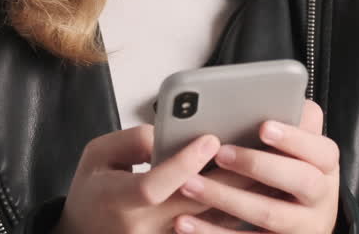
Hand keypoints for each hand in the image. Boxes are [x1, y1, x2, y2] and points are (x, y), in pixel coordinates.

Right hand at [52, 123, 260, 233]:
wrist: (86, 233)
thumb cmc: (93, 190)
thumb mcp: (97, 155)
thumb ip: (132, 141)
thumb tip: (169, 133)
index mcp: (117, 200)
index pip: (154, 186)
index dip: (183, 164)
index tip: (210, 139)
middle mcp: (143, 228)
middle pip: (194, 203)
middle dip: (229, 175)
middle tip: (260, 147)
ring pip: (211, 222)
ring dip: (242, 196)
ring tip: (272, 168)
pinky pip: (212, 232)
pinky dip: (236, 213)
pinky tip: (258, 191)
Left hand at [171, 99, 340, 233]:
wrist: (303, 219)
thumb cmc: (291, 166)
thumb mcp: (299, 145)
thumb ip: (290, 120)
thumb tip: (268, 93)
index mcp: (326, 164)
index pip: (322, 149)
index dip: (294, 138)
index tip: (263, 127)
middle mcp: (320, 197)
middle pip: (299, 180)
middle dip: (258, 165)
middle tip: (220, 153)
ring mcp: (301, 226)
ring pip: (268, 214)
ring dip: (226, 198)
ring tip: (188, 184)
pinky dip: (211, 233)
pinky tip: (183, 222)